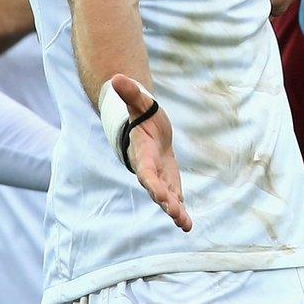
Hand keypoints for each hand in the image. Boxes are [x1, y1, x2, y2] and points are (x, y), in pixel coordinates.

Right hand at [109, 74, 189, 231]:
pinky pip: (175, 198)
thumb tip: (115, 77)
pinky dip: (180, 212)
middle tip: (173, 210)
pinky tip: (187, 226)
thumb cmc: (143, 115)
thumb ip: (130, 93)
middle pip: (156, 187)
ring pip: (166, 197)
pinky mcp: (170, 182)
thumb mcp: (140, 103)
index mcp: (142, 154)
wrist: (148, 128)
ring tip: (183, 223)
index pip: (145, 169)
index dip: (151, 180)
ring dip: (174, 209)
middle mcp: (149, 169)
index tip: (159, 192)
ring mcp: (160, 177)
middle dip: (164, 199)